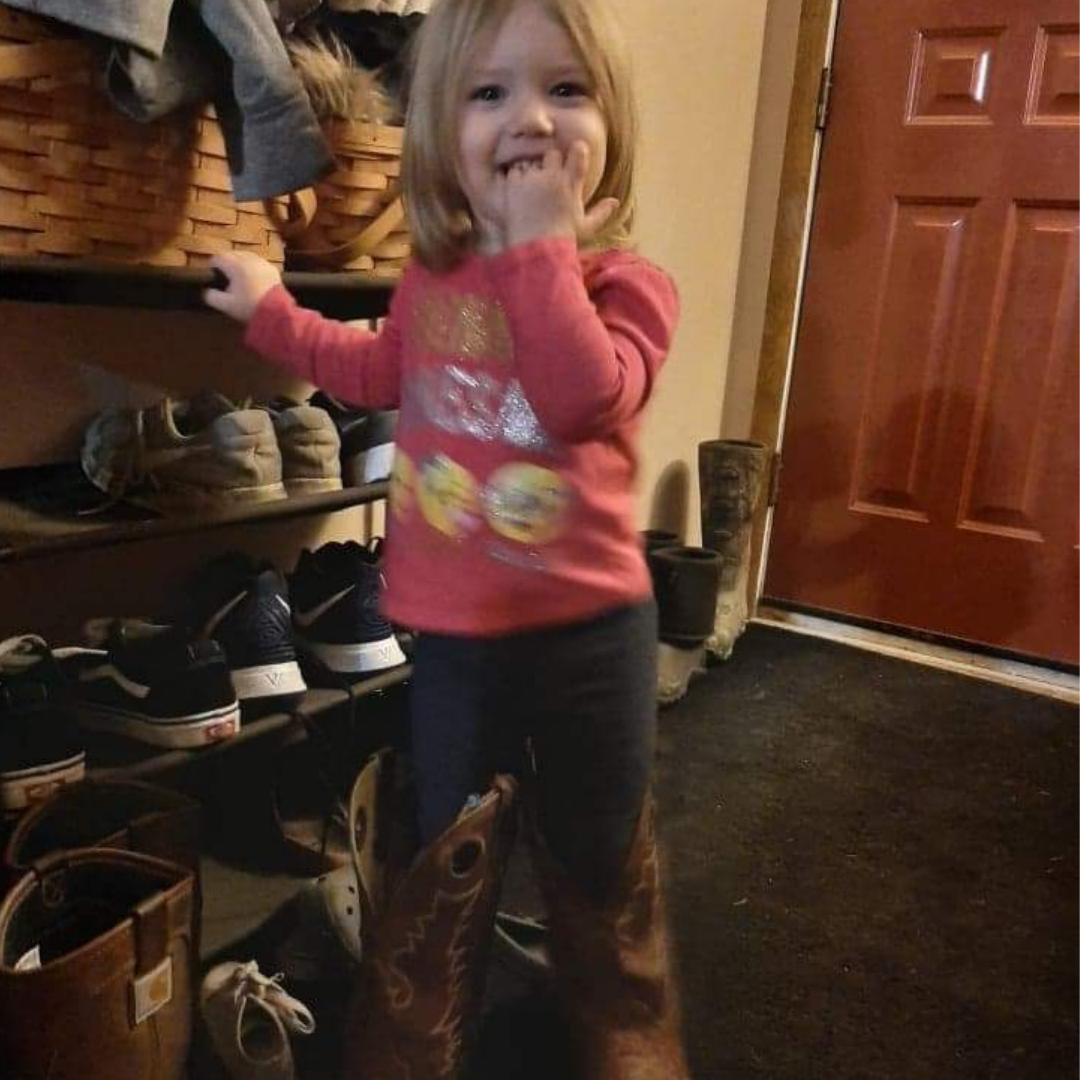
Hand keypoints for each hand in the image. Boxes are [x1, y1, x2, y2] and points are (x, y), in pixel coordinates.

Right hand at [203, 252, 282, 322]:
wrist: (276, 312)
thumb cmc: (249, 307)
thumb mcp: (226, 305)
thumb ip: (211, 296)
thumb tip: (206, 291)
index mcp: (235, 266)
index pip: (218, 258)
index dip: (213, 266)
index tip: (214, 275)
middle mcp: (248, 259)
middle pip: (231, 254)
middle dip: (226, 262)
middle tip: (225, 276)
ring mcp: (262, 262)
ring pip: (245, 255)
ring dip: (239, 262)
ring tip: (238, 275)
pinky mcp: (272, 268)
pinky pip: (258, 262)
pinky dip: (253, 266)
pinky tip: (252, 277)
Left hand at [502, 141, 618, 249]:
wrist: (536, 252)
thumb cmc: (563, 241)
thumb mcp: (586, 228)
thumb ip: (601, 212)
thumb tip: (616, 202)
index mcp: (572, 185)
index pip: (578, 152)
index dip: (576, 151)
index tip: (572, 160)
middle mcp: (553, 178)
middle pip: (552, 152)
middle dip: (549, 161)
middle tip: (546, 177)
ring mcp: (532, 181)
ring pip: (531, 159)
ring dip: (530, 168)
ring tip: (530, 186)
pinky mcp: (514, 186)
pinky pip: (512, 170)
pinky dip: (514, 177)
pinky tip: (517, 190)